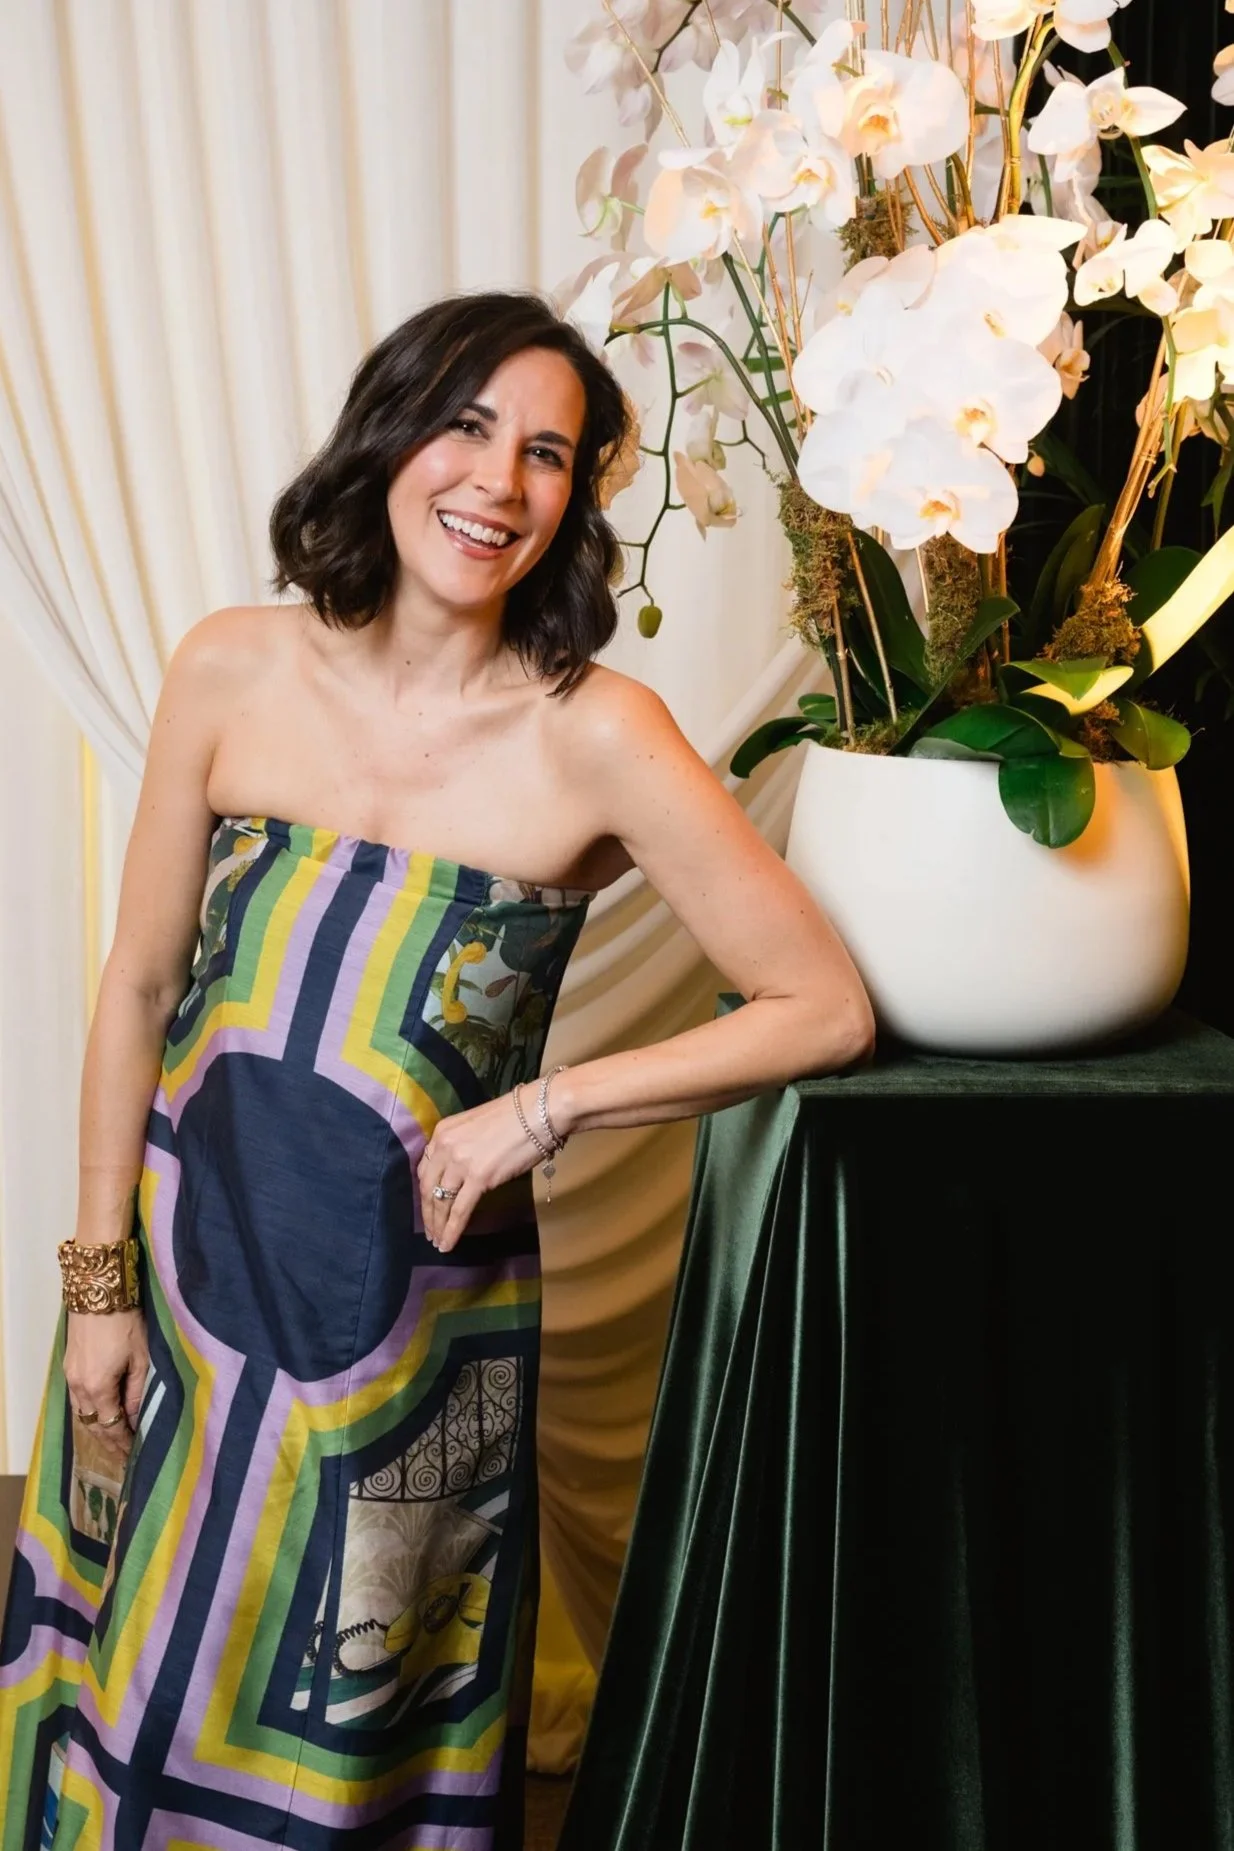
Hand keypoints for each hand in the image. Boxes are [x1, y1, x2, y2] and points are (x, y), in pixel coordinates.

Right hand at [63, 1308, 148, 1459]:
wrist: (98, 1292)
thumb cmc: (126, 1323)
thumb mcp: (141, 1358)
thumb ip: (137, 1391)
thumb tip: (134, 1417)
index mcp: (98, 1388)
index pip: (110, 1426)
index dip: (122, 1443)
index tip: (133, 1455)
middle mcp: (79, 1386)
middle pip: (93, 1424)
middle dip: (109, 1440)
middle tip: (123, 1453)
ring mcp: (70, 1376)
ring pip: (82, 1412)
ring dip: (97, 1426)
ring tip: (114, 1437)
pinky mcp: (69, 1365)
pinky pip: (77, 1398)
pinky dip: (89, 1410)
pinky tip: (100, 1412)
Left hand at [417, 1089, 543, 1254]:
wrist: (540, 1111)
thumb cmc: (518, 1115)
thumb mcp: (477, 1127)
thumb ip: (463, 1146)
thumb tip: (465, 1169)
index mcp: (443, 1132)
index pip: (426, 1168)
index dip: (425, 1191)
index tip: (428, 1206)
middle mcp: (445, 1146)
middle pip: (428, 1188)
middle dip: (428, 1213)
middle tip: (430, 1232)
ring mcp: (460, 1162)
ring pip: (441, 1202)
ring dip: (438, 1225)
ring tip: (438, 1242)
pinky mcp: (479, 1177)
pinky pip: (459, 1210)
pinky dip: (452, 1230)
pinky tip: (448, 1244)